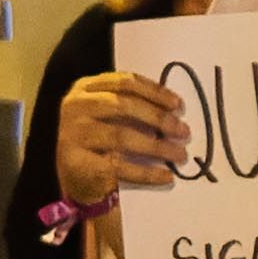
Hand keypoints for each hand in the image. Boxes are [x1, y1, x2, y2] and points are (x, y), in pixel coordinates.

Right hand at [55, 70, 191, 208]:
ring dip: (157, 147)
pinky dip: (146, 172)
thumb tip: (174, 110)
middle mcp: (75, 107)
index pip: (125, 82)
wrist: (74, 175)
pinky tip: (166, 176)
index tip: (178, 105)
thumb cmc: (98, 139)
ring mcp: (74, 134)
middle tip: (183, 131)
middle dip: (158, 118)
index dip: (155, 92)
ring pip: (122, 136)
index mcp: (85, 88)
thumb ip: (133, 105)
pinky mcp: (77, 162)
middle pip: (123, 105)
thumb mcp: (109, 114)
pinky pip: (119, 166)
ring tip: (180, 155)